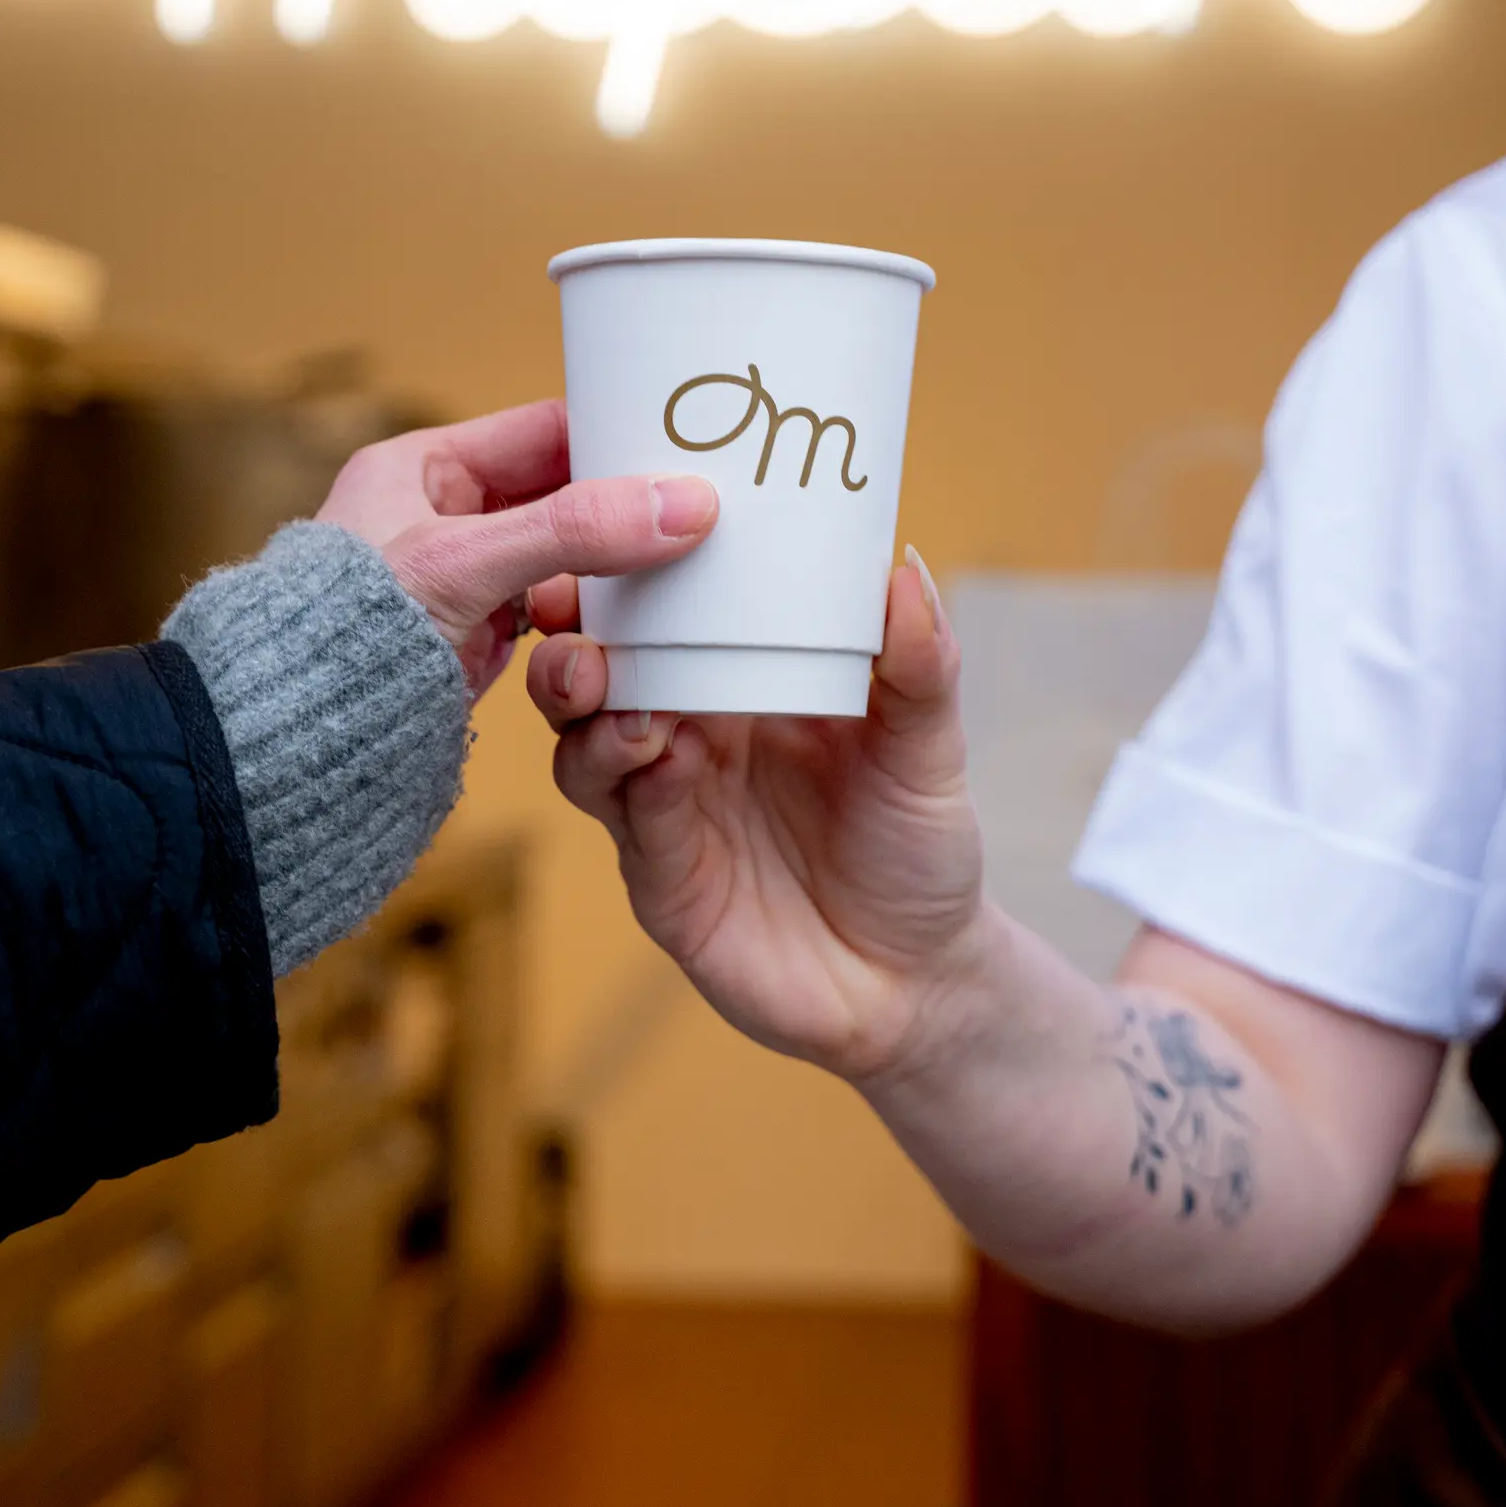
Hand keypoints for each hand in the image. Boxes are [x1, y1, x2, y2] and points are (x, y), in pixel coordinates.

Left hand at [319, 399, 716, 697]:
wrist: (295, 742)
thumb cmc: (345, 633)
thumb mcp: (465, 563)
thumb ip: (572, 529)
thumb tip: (682, 504)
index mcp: (421, 467)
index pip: (542, 430)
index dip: (612, 433)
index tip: (685, 445)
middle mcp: (442, 516)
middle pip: (561, 495)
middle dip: (621, 508)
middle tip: (700, 509)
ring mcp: (463, 580)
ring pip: (564, 558)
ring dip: (612, 569)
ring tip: (676, 569)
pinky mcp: (477, 637)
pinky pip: (555, 613)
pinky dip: (592, 618)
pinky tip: (632, 623)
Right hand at [525, 552, 991, 1084]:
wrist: (918, 985)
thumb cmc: (917, 852)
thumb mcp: (929, 751)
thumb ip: (920, 666)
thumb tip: (903, 568)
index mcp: (743, 686)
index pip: (666, 614)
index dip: (626, 573)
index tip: (614, 521)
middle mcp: (690, 738)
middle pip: (599, 671)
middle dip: (576, 635)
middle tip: (576, 605)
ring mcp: (665, 809)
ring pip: (585, 741)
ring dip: (586, 704)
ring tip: (611, 682)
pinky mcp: (659, 878)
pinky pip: (620, 817)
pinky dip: (622, 777)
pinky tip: (650, 753)